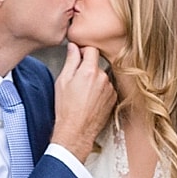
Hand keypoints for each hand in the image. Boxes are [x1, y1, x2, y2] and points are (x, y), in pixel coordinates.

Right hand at [51, 42, 116, 160]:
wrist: (77, 130)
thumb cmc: (67, 108)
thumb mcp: (63, 81)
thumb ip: (70, 60)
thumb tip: (73, 47)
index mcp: (90, 71)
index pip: (91, 50)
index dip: (83, 51)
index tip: (78, 55)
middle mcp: (103, 78)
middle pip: (96, 64)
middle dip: (87, 68)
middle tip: (76, 81)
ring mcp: (110, 89)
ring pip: (102, 77)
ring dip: (94, 80)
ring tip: (82, 94)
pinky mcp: (113, 98)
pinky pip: (106, 88)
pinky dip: (100, 90)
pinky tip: (90, 100)